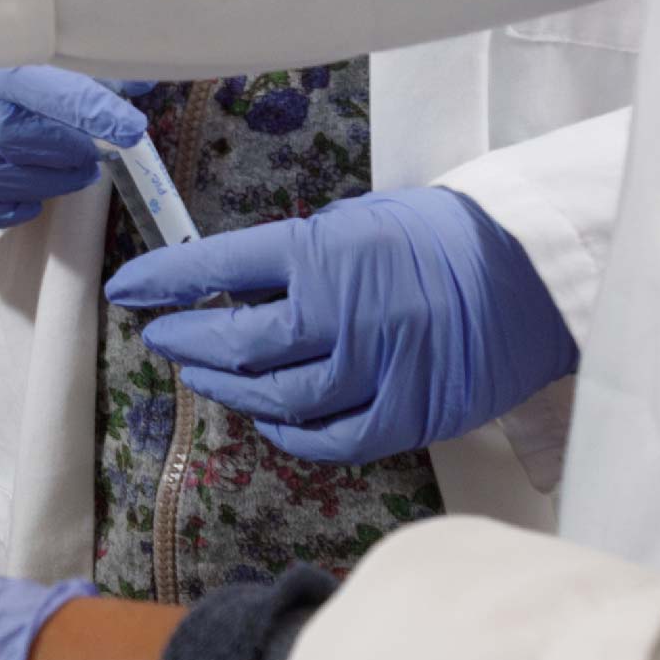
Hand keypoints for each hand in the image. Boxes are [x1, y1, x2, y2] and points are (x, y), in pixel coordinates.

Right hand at [0, 68, 147, 230]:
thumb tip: (140, 84)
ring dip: (39, 184)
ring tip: (74, 176)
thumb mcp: (33, 35)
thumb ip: (82, 59)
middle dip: (61, 152)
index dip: (82, 109)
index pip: (27, 81)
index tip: (129, 129)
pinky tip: (28, 203)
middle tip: (93, 157)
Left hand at [103, 185, 576, 462]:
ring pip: (276, 398)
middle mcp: (343, 314)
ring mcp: (376, 369)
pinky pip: (331, 439)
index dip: (164, 281)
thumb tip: (234, 283)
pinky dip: (290, 434)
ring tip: (203, 377)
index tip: (130, 289)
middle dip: (185, 342)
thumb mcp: (358, 221)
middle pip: (237, 344)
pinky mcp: (408, 413)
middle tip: (163, 337)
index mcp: (326, 252)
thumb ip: (298, 256)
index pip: (219, 266)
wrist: (529, 269)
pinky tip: (268, 419)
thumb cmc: (439, 236)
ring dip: (227, 389)